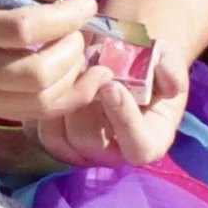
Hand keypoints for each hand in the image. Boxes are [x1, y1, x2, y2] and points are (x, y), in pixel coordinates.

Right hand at [0, 0, 104, 124]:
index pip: (20, 30)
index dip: (63, 18)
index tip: (86, 3)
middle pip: (33, 74)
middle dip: (72, 52)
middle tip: (82, 29)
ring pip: (35, 102)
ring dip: (74, 79)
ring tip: (85, 53)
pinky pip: (28, 114)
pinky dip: (63, 99)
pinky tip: (80, 79)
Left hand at [28, 45, 189, 168]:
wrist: (120, 54)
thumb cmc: (148, 59)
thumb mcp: (167, 59)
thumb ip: (171, 69)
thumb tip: (171, 83)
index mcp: (149, 140)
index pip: (138, 147)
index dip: (124, 120)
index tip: (113, 85)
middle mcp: (113, 152)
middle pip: (89, 141)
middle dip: (83, 102)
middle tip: (82, 67)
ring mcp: (80, 150)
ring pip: (57, 138)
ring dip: (59, 100)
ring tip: (66, 70)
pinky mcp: (52, 139)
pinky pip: (36, 131)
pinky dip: (37, 104)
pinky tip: (47, 78)